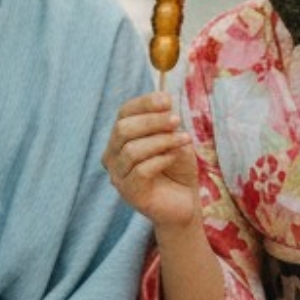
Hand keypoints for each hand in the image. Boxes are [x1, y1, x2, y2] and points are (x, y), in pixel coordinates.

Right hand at [103, 92, 199, 230]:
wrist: (186, 201)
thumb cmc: (177, 167)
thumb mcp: (174, 138)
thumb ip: (166, 121)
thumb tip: (164, 98)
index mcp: (121, 138)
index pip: (124, 113)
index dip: (144, 103)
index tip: (167, 100)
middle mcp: (112, 156)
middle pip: (123, 129)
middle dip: (152, 121)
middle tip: (176, 120)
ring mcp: (118, 176)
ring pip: (131, 150)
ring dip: (161, 141)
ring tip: (184, 139)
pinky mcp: (129, 193)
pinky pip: (141, 171)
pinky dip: (162, 159)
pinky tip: (175, 156)